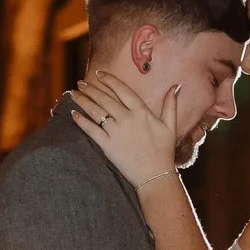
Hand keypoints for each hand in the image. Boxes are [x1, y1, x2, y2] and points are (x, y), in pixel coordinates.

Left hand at [68, 68, 180, 187]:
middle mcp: (127, 119)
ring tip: (73, 94)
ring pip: (96, 112)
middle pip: (105, 99)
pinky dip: (81, 121)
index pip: (122, 90)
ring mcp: (116, 132)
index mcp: (141, 112)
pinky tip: (74, 114)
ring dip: (83, 101)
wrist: (155, 175)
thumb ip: (170, 105)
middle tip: (80, 83)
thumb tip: (176, 86)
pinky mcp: (108, 145)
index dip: (109, 80)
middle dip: (91, 89)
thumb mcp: (170, 126)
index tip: (99, 74)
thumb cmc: (164, 152)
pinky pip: (91, 130)